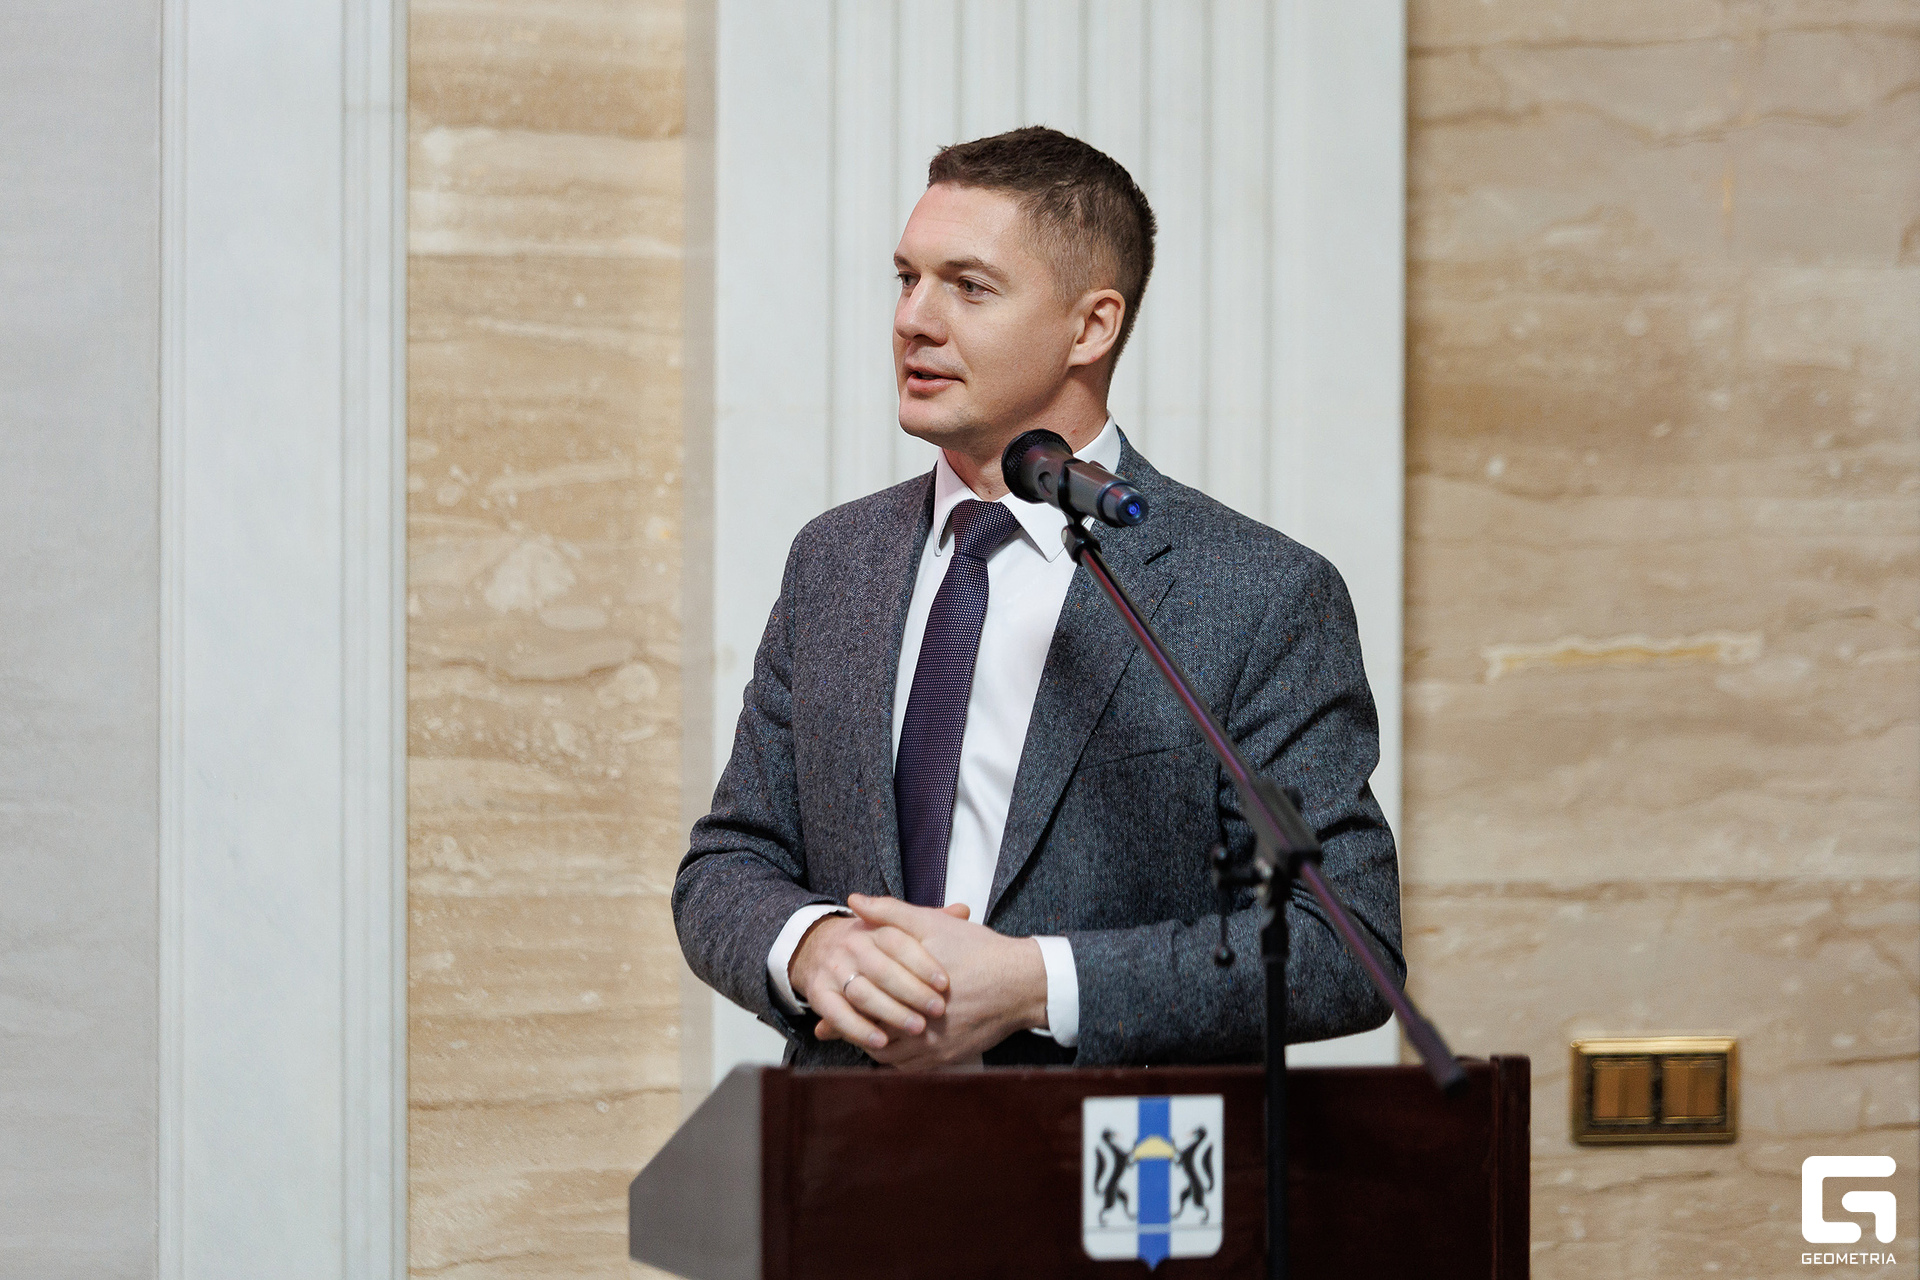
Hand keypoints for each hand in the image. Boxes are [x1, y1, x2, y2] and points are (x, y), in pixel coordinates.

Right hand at [789, 903, 965, 1052]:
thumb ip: (929, 920)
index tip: (945, 983)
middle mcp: (852, 947)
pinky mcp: (819, 993)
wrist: (817, 947)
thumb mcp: (898, 926)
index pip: (899, 942)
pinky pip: (837, 1014)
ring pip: (862, 993)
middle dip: (912, 992)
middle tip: (938, 1010)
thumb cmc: (871, 943)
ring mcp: (834, 970)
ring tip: (917, 1029)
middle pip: (882, 970)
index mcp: (874, 929)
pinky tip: (881, 1041)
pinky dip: (858, 1029)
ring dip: (890, 1012)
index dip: (923, 963)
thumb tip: (963, 911)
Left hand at [834, 894, 1048, 1070]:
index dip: (844, 997)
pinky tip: (893, 1041)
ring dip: (873, 1042)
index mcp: (907, 990)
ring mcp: (933, 1048)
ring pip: (885, 1055)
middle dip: (852, 1023)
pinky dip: (895, 1057)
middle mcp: (918, 1025)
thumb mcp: (933, 923)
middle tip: (839, 1015)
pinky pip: (908, 1068)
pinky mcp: (947, 1060)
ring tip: (865, 1026)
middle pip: (868, 1032)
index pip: (860, 1002)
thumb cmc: (978, 951)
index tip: (835, 991)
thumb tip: (854, 901)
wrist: (1021, 983)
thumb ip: (891, 912)